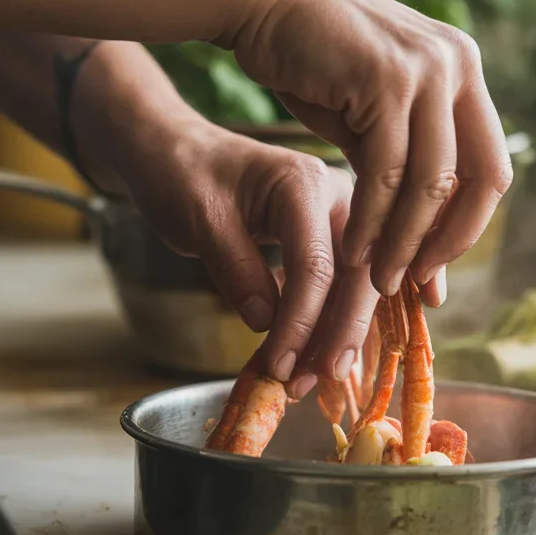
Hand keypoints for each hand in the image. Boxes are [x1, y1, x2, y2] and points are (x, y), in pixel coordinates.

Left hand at [114, 112, 377, 395]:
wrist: (178, 152)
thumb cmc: (183, 175)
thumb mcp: (200, 220)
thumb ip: (236, 267)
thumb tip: (268, 323)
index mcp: (303, 183)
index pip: (316, 266)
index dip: (301, 323)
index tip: (280, 366)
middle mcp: (337, 196)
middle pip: (356, 276)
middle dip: (338, 335)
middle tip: (313, 382)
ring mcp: (341, 217)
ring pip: (358, 286)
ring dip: (339, 336)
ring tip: (310, 381)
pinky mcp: (332, 238)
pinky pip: (345, 284)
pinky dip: (335, 322)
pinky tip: (325, 358)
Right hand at [227, 0, 512, 302]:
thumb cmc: (311, 63)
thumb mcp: (372, 118)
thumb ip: (404, 172)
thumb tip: (426, 252)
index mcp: (463, 69)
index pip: (491, 167)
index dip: (467, 226)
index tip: (431, 267)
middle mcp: (457, 64)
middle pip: (479, 179)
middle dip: (446, 242)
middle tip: (410, 283)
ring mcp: (426, 68)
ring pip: (431, 182)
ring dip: (403, 241)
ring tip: (376, 279)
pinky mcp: (386, 79)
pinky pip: (387, 173)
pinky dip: (371, 220)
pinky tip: (352, 249)